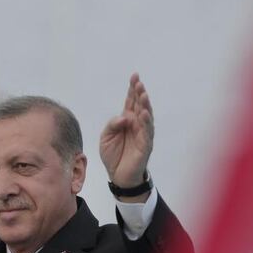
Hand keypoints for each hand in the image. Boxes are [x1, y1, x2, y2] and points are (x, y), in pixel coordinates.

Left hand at [99, 73, 154, 193]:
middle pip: (140, 105)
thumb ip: (112, 125)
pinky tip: (143, 113)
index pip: (131, 101)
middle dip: (139, 93)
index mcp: (126, 120)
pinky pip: (147, 132)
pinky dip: (146, 122)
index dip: (132, 89)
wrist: (118, 176)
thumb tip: (123, 117)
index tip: (134, 76)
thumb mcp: (105, 137)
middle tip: (138, 82)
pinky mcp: (145, 145)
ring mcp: (142, 134)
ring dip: (145, 105)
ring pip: (146, 116)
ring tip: (143, 94)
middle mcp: (136, 124)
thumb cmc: (113, 155)